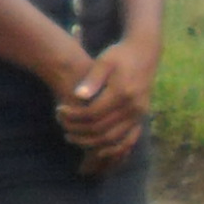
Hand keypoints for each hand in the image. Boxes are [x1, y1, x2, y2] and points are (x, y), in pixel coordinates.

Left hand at [59, 40, 152, 173]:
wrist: (144, 53)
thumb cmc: (119, 55)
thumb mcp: (104, 61)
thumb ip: (92, 79)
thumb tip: (78, 95)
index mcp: (122, 92)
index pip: (92, 113)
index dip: (73, 115)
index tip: (59, 110)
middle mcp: (133, 106)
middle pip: (101, 128)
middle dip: (78, 130)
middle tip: (63, 126)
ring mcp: (139, 114)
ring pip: (112, 138)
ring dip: (90, 142)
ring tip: (73, 137)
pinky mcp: (142, 117)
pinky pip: (128, 140)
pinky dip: (113, 148)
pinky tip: (96, 149)